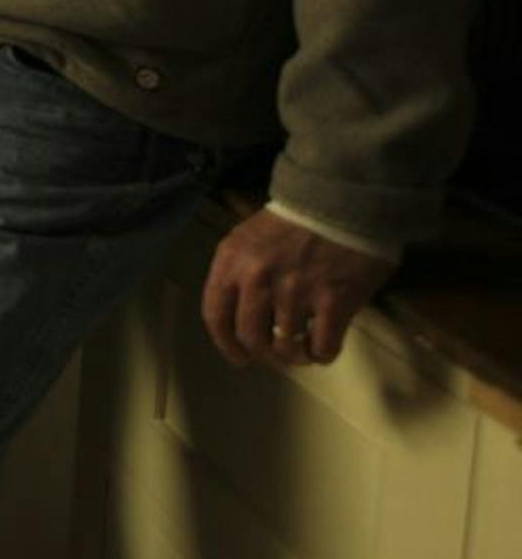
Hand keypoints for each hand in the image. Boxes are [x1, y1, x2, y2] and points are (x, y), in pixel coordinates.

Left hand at [200, 209, 397, 366]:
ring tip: (303, 348)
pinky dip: (322, 355)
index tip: (240, 357)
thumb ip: (238, 271)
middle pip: (250, 337)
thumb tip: (240, 313)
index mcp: (232, 260)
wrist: (344, 200)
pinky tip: (323, 346)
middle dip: (263, 353)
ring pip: (286, 348)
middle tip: (276, 353)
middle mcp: (257, 279)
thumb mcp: (249, 236)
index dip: (225, 344)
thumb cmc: (296, 219)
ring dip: (295, 355)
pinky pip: (322, 348)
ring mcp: (295, 292)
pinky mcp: (333, 302)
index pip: (215, 315)